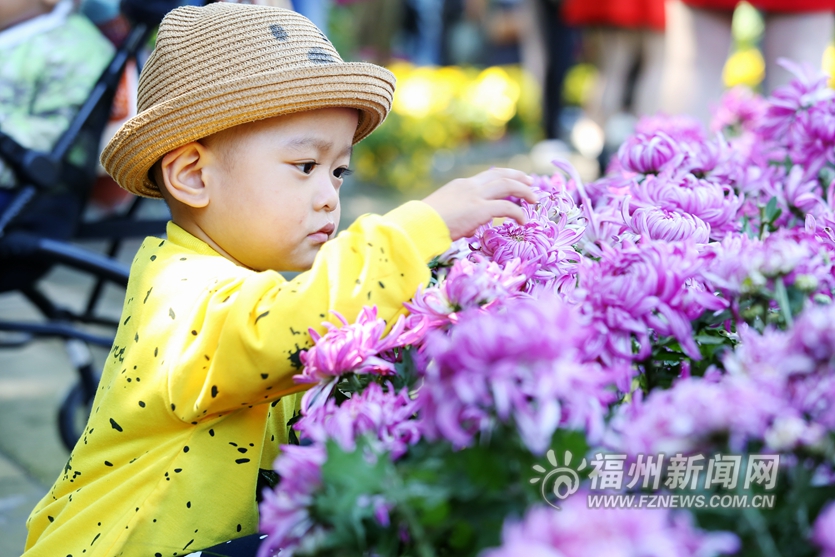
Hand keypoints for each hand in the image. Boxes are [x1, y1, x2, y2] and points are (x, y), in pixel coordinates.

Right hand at [422, 168, 537, 239]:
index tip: (513, 181)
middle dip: (518, 177)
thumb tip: (472, 227)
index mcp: (461, 185)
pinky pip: (507, 208)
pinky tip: (523, 220)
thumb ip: (462, 216)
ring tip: (534, 199)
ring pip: (507, 185)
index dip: (502, 178)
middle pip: (500, 175)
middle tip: (530, 182)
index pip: (486, 178)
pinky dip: (519, 213)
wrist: (419, 224)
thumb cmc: (426, 223)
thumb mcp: (445, 213)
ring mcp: (476, 196)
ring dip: (524, 190)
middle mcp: (470, 186)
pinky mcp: (480, 209)